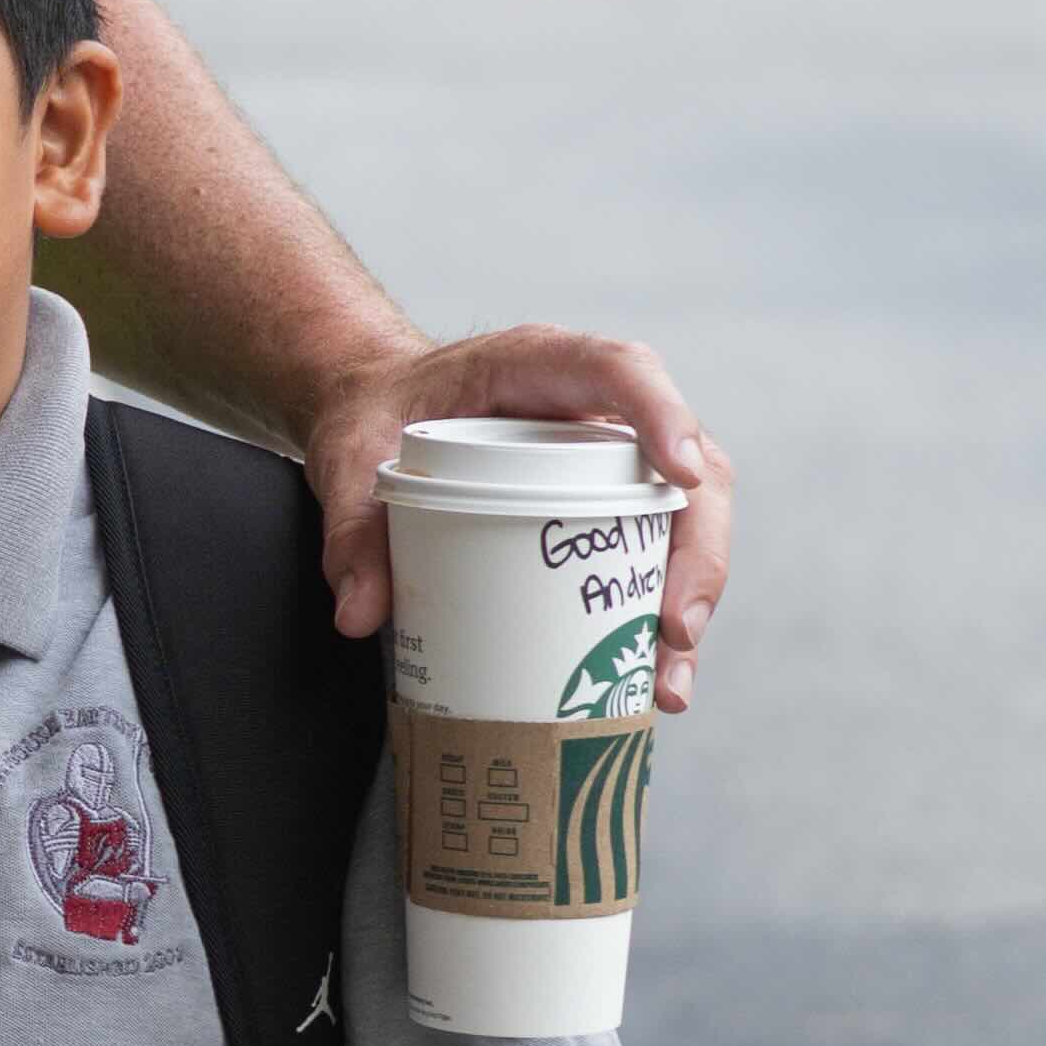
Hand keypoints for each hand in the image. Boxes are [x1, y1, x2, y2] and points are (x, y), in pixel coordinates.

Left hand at [301, 328, 733, 712]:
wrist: (378, 416)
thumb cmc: (376, 419)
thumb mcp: (349, 459)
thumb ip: (351, 529)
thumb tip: (361, 614)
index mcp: (536, 363)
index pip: (618, 368)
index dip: (663, 414)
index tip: (683, 475)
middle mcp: (593, 407)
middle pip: (684, 458)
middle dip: (696, 549)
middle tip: (674, 629)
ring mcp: (611, 457)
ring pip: (685, 515)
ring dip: (692, 599)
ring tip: (666, 683)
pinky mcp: (608, 503)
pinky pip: (657, 549)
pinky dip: (659, 615)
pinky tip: (650, 681)